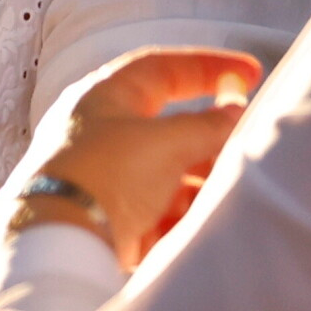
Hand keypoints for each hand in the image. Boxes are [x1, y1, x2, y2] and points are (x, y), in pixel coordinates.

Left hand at [29, 47, 261, 269]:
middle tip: (244, 148)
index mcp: (105, 99)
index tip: (249, 74)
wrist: (62, 243)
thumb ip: (207, 127)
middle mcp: (103, 135)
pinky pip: (160, 211)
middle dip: (210, 140)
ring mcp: (108, 180)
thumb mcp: (166, 142)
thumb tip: (234, 114)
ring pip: (170, 173)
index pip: (161, 69)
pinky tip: (203, 220)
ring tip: (227, 189)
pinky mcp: (114, 221)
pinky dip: (184, 214)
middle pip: (171, 129)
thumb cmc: (104, 175)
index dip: (206, 67)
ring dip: (201, 181)